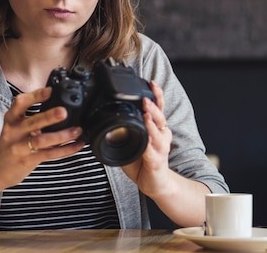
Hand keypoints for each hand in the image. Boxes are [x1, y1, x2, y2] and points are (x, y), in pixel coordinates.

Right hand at [0, 87, 84, 188]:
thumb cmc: (10, 144)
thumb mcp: (15, 127)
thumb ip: (32, 118)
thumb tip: (58, 107)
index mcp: (11, 119)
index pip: (20, 103)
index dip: (35, 96)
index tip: (50, 90)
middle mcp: (14, 131)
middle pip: (32, 122)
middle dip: (49, 116)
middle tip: (64, 111)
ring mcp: (19, 147)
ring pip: (41, 140)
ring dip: (62, 135)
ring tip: (77, 130)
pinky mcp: (27, 160)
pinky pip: (49, 154)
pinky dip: (65, 150)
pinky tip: (77, 145)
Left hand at [121, 80, 172, 196]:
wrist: (155, 183)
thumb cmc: (144, 161)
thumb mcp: (132, 141)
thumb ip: (124, 129)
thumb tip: (104, 118)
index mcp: (156, 128)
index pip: (158, 108)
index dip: (156, 95)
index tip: (152, 83)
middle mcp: (161, 135)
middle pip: (160, 117)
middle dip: (153, 106)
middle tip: (145, 98)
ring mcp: (160, 148)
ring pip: (158, 133)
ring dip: (151, 123)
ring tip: (146, 114)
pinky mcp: (157, 161)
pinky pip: (152, 152)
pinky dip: (149, 145)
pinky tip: (147, 139)